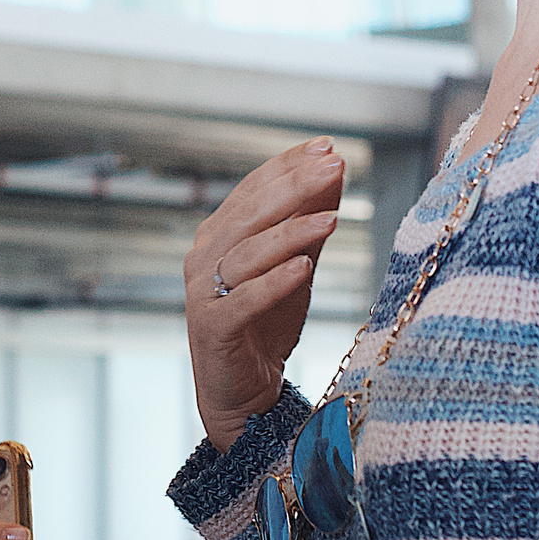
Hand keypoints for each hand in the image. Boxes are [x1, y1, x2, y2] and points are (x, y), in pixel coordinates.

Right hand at [184, 139, 342, 451]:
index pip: (253, 190)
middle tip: (335, 167)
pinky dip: (275, 283)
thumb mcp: (296, 265)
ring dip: (292, 233)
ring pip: (248, 254)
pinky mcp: (213, 327)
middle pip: (249, 215)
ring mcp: (203, 292)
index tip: (327, 147)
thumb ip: (308, 222)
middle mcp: (204, 256)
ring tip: (332, 220)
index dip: (288, 166)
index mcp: (219, 235)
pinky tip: (305, 267)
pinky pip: (245, 300)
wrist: (242, 392)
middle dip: (294, 188)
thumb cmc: (266, 324)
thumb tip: (334, 171)